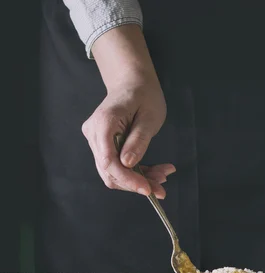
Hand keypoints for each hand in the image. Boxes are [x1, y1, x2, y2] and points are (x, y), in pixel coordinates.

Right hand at [82, 25, 174, 196]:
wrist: (132, 82)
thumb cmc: (144, 94)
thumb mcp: (150, 117)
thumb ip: (139, 140)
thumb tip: (128, 164)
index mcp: (104, 123)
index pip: (109, 161)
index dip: (127, 179)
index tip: (148, 190)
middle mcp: (94, 133)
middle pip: (109, 171)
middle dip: (136, 182)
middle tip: (162, 187)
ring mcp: (96, 140)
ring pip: (113, 171)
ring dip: (137, 179)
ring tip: (162, 177)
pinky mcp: (102, 144)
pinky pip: (116, 165)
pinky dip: (135, 172)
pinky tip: (155, 172)